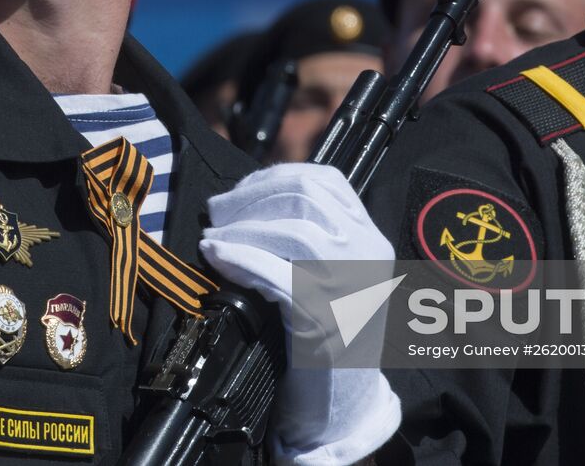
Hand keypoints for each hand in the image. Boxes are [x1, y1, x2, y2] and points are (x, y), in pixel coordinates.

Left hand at [200, 163, 400, 465]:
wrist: (344, 406)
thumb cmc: (327, 338)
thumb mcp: (333, 274)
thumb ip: (307, 236)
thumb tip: (248, 200)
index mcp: (370, 237)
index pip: (325, 181)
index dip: (273, 178)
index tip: (239, 193)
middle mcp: (368, 255)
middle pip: (305, 198)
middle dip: (251, 199)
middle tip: (217, 214)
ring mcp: (350, 287)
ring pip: (295, 230)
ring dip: (243, 228)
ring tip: (215, 238)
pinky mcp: (325, 320)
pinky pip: (279, 275)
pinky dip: (241, 259)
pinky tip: (217, 256)